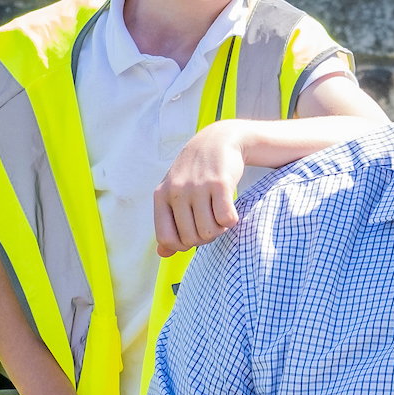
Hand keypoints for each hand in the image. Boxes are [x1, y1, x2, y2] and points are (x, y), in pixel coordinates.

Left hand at [155, 123, 247, 255]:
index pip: (166, 239)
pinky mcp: (220, 183)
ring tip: (219, 215)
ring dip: (219, 229)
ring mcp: (198, 187)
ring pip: (209, 232)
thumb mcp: (175, 193)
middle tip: (210, 222)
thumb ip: (168, 223)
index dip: (182, 245)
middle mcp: (177, 191)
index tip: (192, 235)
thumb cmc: (196, 172)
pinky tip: (230, 210)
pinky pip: (226, 220)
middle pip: (191, 239)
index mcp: (161, 195)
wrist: (219, 140)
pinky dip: (231, 221)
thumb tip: (163, 254)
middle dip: (204, 237)